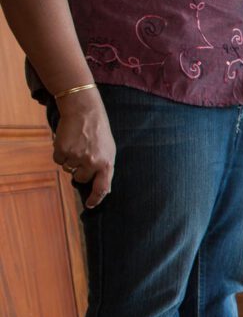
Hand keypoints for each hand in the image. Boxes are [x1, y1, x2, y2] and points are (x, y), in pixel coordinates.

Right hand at [54, 89, 114, 208]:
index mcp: (107, 164)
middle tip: (82, 156)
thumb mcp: (109, 151)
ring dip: (70, 160)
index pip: (102, 188)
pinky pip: (58, 160)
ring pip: (68, 169)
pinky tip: (67, 142)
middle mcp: (92, 163)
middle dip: (79, 171)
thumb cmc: (99, 131)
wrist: (84, 111)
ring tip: (77, 145)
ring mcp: (76, 157)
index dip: (95, 199)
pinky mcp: (62, 150)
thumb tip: (103, 189)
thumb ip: (105, 169)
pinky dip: (60, 153)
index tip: (90, 205)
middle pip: (80, 179)